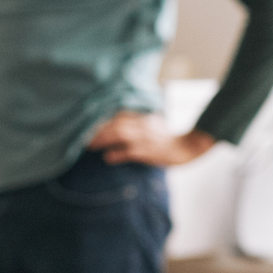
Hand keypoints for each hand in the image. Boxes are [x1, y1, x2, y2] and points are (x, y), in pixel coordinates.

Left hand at [85, 112, 215, 166]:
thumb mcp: (154, 123)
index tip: (88, 123)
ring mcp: (145, 138)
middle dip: (97, 130)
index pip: (119, 114)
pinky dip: (117, 154)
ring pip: (119, 134)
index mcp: (143, 118)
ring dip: (102, 140)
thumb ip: (138, 121)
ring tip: (89, 146)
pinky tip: (108, 158)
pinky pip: (129, 152)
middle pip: (115, 124)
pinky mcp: (148, 152)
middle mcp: (142, 126)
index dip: (103, 119)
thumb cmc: (170, 138)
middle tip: (83, 137)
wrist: (189, 146)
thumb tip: (120, 121)